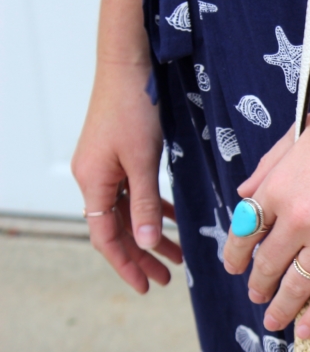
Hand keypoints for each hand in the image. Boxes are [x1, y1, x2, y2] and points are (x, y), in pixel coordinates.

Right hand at [71, 62, 182, 292]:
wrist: (128, 65)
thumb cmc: (133, 108)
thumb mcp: (143, 161)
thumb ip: (145, 204)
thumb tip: (147, 243)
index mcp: (93, 182)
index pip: (107, 237)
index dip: (126, 263)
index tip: (146, 286)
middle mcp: (94, 178)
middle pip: (116, 230)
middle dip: (140, 256)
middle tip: (164, 280)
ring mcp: (105, 168)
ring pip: (128, 213)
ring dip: (150, 235)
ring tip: (175, 257)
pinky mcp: (119, 157)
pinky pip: (133, 194)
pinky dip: (152, 210)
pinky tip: (172, 221)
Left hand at [223, 92, 309, 338]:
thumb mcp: (301, 132)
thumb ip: (269, 165)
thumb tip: (245, 194)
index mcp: (278, 187)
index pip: (244, 230)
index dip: (236, 254)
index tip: (235, 266)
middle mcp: (298, 219)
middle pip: (268, 263)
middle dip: (259, 284)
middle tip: (258, 295)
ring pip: (296, 285)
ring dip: (281, 306)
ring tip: (275, 318)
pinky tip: (306, 328)